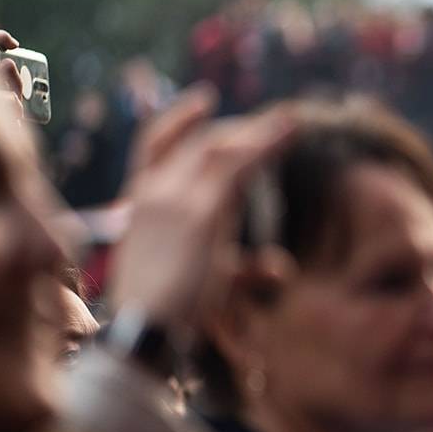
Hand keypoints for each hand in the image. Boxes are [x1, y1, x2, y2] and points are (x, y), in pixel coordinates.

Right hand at [109, 86, 295, 328]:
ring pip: (220, 148)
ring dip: (258, 133)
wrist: (143, 332)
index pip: (154, 144)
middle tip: (275, 120)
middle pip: (196, 141)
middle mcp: (154, 193)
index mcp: (140, 204)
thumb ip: (242, 268)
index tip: (205, 98)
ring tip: (292, 122)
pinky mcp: (200, 212)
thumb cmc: (165, 317)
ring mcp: (174, 199)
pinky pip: (237, 165)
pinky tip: (290, 134)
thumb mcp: (201, 281)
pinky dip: (265, 145)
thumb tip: (279, 266)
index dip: (179, 118)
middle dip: (237, 128)